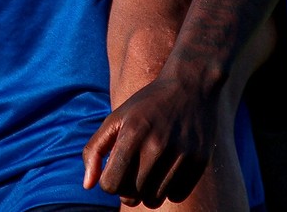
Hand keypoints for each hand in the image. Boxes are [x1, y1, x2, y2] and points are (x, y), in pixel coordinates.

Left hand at [81, 75, 216, 207]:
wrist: (190, 86)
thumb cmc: (146, 106)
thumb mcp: (116, 118)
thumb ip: (95, 149)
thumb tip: (86, 185)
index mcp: (131, 132)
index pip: (111, 184)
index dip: (108, 183)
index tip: (115, 171)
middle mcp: (156, 144)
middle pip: (132, 196)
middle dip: (127, 190)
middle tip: (131, 172)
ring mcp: (180, 154)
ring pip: (154, 200)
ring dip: (147, 192)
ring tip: (148, 172)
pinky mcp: (199, 161)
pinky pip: (177, 196)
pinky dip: (170, 189)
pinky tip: (168, 169)